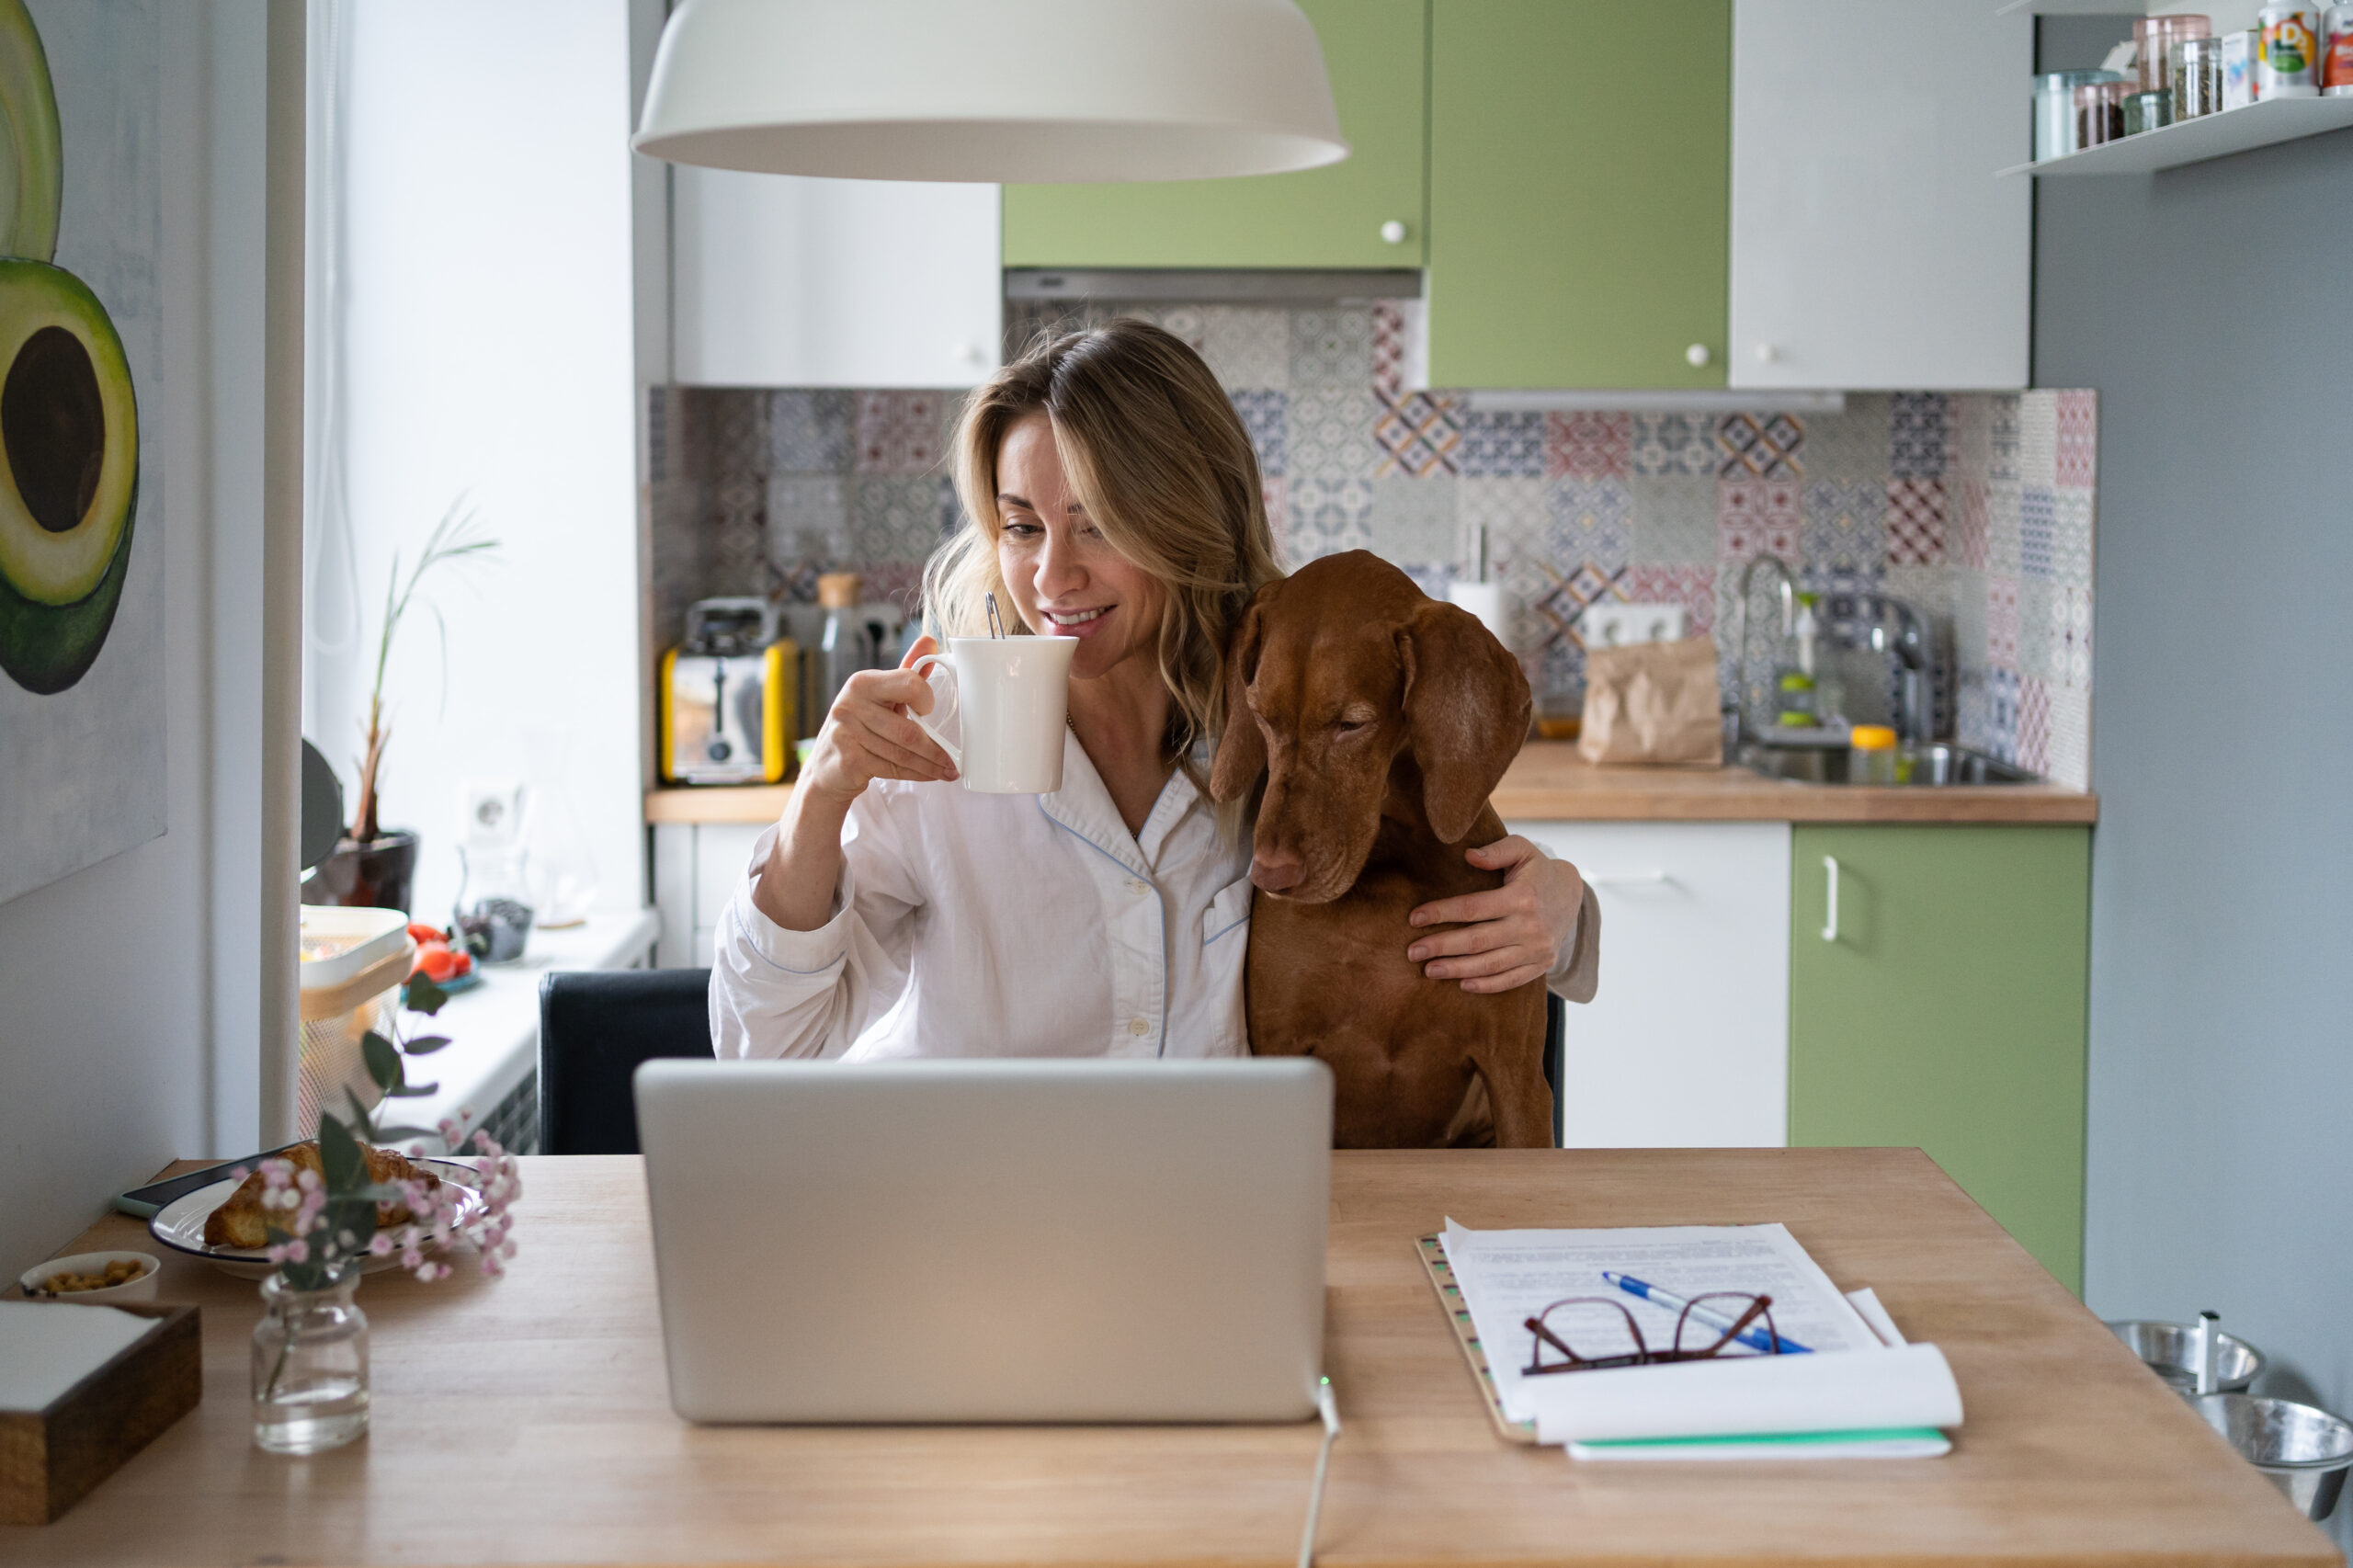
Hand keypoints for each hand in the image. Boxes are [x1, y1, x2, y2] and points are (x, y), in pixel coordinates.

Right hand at [794, 633, 957, 804]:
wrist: (827, 768)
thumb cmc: (859, 728)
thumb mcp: (880, 697)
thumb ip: (906, 673)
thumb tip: (929, 642)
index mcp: (862, 683)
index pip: (909, 683)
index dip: (927, 699)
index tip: (930, 711)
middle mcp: (851, 705)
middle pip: (909, 729)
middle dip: (936, 749)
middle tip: (952, 760)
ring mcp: (847, 733)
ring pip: (903, 753)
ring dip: (930, 765)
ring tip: (946, 770)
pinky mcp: (849, 760)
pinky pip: (893, 768)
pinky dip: (916, 774)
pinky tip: (928, 775)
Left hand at [1405, 836, 1585, 994]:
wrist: (1571, 894)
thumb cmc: (1536, 870)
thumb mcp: (1521, 849)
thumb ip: (1496, 851)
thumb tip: (1468, 855)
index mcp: (1522, 897)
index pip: (1473, 908)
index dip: (1441, 913)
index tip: (1414, 918)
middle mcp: (1531, 926)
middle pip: (1477, 941)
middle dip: (1441, 947)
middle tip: (1412, 952)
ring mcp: (1538, 949)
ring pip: (1490, 964)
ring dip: (1456, 969)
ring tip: (1429, 970)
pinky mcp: (1541, 964)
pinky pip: (1510, 980)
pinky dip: (1486, 985)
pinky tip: (1462, 984)